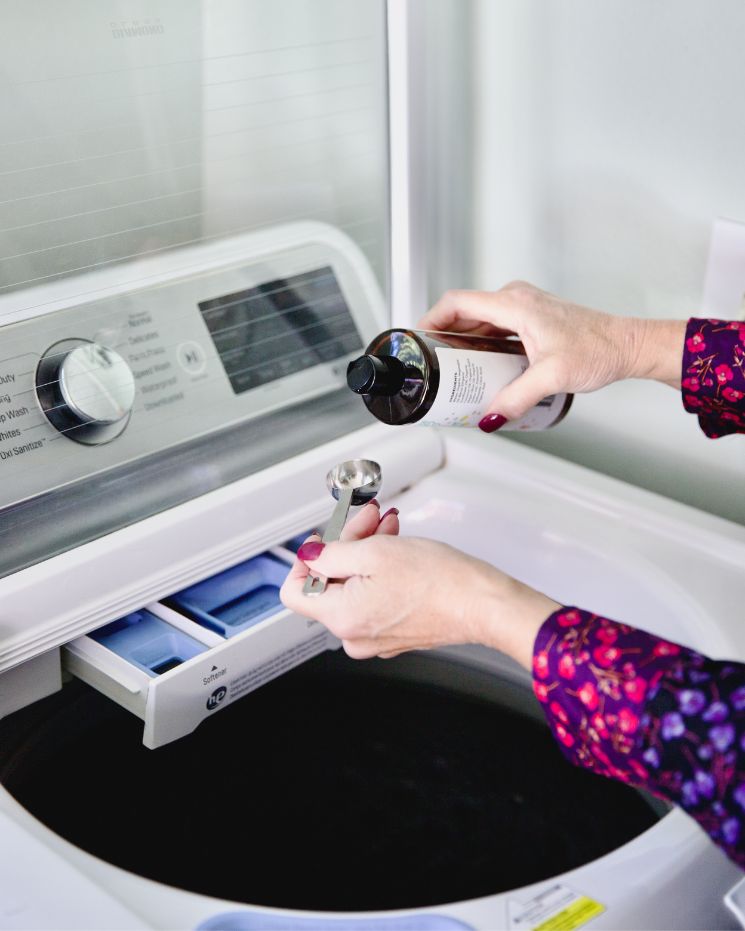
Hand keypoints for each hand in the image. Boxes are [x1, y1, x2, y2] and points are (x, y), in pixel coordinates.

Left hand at [280, 512, 558, 668]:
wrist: (483, 604)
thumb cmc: (440, 583)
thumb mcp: (375, 552)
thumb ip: (331, 554)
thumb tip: (309, 555)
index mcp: (341, 618)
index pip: (295, 592)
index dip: (305, 559)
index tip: (322, 539)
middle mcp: (354, 635)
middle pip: (329, 584)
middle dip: (346, 545)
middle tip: (365, 519)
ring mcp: (376, 637)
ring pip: (354, 586)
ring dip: (366, 552)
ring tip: (386, 528)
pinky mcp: (396, 632)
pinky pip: (374, 597)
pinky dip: (381, 571)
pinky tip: (397, 548)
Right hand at [419, 282, 685, 426]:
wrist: (628, 345)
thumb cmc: (599, 348)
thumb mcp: (551, 377)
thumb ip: (515, 398)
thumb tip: (489, 417)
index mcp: (515, 304)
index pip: (457, 303)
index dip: (431, 319)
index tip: (418, 340)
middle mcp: (517, 300)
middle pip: (465, 313)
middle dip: (444, 336)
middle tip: (433, 364)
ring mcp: (525, 308)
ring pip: (480, 321)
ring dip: (463, 341)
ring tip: (453, 369)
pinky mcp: (532, 319)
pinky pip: (495, 327)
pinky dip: (482, 343)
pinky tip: (482, 367)